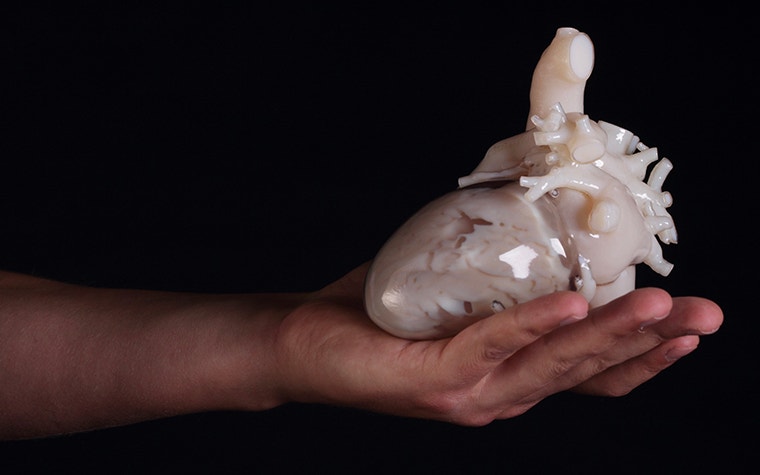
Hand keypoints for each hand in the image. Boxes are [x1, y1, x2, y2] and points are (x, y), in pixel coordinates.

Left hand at [272, 262, 722, 424]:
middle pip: (589, 372)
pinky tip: (570, 305)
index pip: (591, 372)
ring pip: (553, 365)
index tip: (690, 321)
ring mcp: (472, 394)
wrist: (304, 344)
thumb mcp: (453, 293)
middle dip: (651, 343)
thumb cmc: (379, 316)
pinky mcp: (435, 383)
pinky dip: (535, 326)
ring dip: (609, 335)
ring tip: (656, 307)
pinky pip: (493, 349)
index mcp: (511, 373)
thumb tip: (529, 209)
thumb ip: (496, 273)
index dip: (645, 353)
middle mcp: (502, 393)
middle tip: (704, 313)